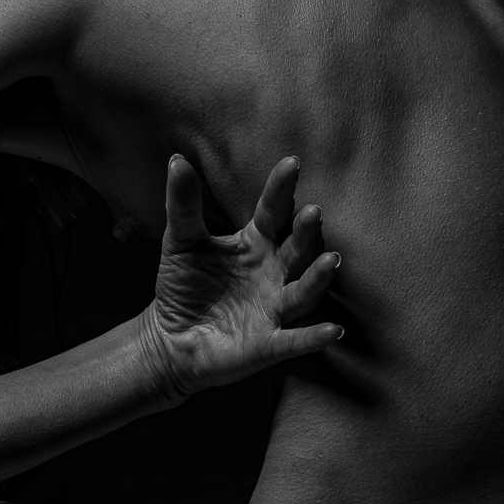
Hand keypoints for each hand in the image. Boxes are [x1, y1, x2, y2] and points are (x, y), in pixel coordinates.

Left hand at [143, 155, 344, 401]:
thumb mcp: (180, 242)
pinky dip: (313, 337)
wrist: (170, 339)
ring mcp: (274, 309)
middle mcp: (274, 274)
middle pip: (296, 249)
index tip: (292, 164)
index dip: (281, 190)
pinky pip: (295, 340)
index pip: (273, 212)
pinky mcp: (269, 344)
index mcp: (256, 244)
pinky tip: (333, 330)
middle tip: (313, 213)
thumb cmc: (182, 286)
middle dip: (306, 233)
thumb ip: (183, 204)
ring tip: (331, 260)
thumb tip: (177, 160)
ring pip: (303, 292)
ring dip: (317, 278)